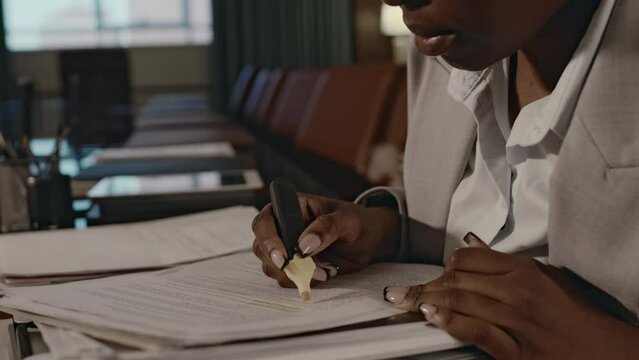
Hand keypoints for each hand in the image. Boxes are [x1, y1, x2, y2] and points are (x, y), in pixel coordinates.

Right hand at [252, 193, 399, 287]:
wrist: (369, 241)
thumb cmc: (357, 222)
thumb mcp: (347, 220)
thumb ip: (327, 227)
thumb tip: (304, 245)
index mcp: (290, 207)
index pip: (264, 221)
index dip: (267, 239)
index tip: (283, 256)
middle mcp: (283, 228)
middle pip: (261, 247)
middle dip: (279, 262)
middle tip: (302, 269)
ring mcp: (287, 249)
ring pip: (271, 266)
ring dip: (293, 273)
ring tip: (323, 270)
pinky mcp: (296, 266)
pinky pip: (287, 278)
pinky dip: (302, 281)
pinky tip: (323, 274)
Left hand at [384, 233, 638, 358]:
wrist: (602, 350)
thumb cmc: (573, 313)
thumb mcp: (543, 276)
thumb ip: (503, 261)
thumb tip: (471, 241)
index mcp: (523, 270)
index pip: (471, 258)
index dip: (445, 265)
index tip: (432, 272)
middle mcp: (517, 292)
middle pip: (458, 280)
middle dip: (425, 284)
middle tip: (399, 291)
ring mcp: (516, 320)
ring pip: (461, 302)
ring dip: (426, 300)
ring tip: (403, 301)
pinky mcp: (516, 350)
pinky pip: (477, 331)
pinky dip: (451, 322)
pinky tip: (431, 316)